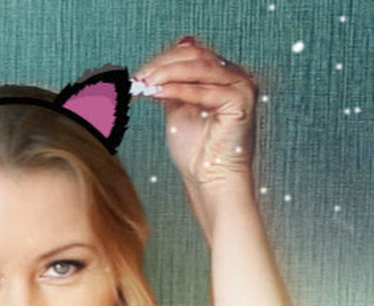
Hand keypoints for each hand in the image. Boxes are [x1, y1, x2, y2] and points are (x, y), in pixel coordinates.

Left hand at [135, 37, 256, 191]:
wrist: (209, 179)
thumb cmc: (195, 152)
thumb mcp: (178, 110)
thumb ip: (170, 86)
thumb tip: (154, 66)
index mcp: (223, 76)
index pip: (191, 54)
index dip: (162, 61)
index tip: (137, 74)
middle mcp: (235, 77)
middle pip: (195, 56)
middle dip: (162, 65)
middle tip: (138, 77)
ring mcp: (241, 87)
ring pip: (199, 67)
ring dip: (167, 74)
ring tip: (144, 83)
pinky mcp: (240, 101)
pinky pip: (204, 90)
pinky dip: (178, 90)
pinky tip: (157, 93)